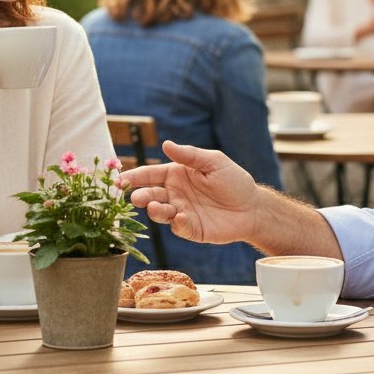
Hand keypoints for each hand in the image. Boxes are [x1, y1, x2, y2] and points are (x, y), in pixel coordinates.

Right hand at [120, 141, 262, 244]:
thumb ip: (190, 155)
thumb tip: (166, 145)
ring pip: (160, 213)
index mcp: (176, 175)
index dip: (135, 176)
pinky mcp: (191, 229)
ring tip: (157, 207)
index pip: (151, 174)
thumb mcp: (213, 162)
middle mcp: (175, 194)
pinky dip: (176, 223)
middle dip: (141, 196)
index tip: (121, 179)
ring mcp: (181, 212)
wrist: (252, 207)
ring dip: (155, 210)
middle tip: (136, 198)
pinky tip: (180, 217)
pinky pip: (178, 227)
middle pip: (151, 195)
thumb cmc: (234, 180)